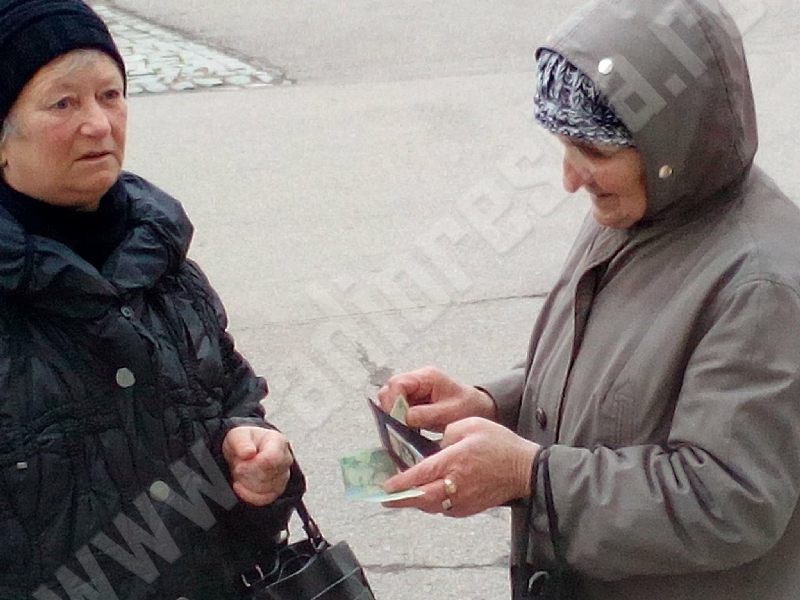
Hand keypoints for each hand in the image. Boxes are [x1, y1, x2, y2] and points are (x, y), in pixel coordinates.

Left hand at [222, 426, 292, 505]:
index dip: (254, 465)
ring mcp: (283, 475)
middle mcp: (285, 458)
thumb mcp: (237, 436)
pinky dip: (249, 495)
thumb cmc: (244, 441)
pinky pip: (265, 499)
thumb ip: (242, 443)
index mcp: (278, 441)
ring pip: (267, 489)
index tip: (240, 464)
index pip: (273, 458)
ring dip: (247, 484)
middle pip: (270, 475)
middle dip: (248, 474)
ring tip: (240, 474)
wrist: (244, 452)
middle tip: (238, 467)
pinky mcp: (277, 489)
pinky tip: (240, 487)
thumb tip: (248, 453)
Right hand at [377, 366, 496, 430]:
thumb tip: (403, 418)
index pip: (398, 383)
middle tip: (397, 426)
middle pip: (389, 388)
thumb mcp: (449, 413)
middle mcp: (416, 379)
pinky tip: (404, 429)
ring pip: (390, 397)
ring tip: (401, 429)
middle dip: (390, 408)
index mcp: (426, 377)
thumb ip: (426, 414)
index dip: (393, 401)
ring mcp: (412, 389)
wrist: (477, 408)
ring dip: (392, 413)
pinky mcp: (411, 399)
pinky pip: (396, 406)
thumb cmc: (467, 407)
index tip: (397, 420)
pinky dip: (397, 417)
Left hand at [381, 417, 538, 516]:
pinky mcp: (469, 508)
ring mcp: (462, 500)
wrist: (525, 469)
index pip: (420, 475)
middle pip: (421, 498)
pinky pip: (444, 508)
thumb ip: (446, 435)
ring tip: (401, 496)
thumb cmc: (498, 444)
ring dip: (415, 502)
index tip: (386, 486)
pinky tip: (426, 495)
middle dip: (401, 499)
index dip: (400, 483)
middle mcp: (455, 484)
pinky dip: (432, 503)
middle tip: (385, 498)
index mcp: (454, 462)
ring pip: (431, 506)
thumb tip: (434, 449)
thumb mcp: (469, 425)